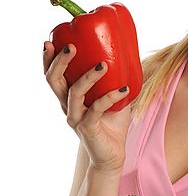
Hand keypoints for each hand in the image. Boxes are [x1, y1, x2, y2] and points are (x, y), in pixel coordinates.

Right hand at [43, 41, 131, 173]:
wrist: (113, 154)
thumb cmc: (112, 123)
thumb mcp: (113, 96)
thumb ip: (117, 79)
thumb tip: (131, 55)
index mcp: (69, 97)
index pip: (52, 76)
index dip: (48, 60)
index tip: (50, 41)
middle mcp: (67, 106)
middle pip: (54, 81)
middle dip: (60, 62)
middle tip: (71, 47)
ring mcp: (76, 118)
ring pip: (74, 93)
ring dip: (88, 77)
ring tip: (103, 64)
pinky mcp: (88, 128)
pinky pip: (96, 109)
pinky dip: (110, 97)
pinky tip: (125, 89)